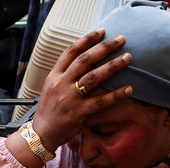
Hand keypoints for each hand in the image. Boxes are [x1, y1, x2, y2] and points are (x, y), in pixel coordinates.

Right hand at [31, 29, 132, 150]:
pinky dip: (115, 95)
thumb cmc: (49, 111)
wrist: (41, 134)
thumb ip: (64, 75)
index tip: (101, 32)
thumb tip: (84, 63)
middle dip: (104, 47)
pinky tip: (128, 89)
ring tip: (127, 58)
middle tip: (121, 40)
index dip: (87, 40)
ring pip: (93, 77)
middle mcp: (61, 84)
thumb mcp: (51, 88)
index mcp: (54, 76)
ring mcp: (69, 98)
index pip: (70, 52)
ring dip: (112, 66)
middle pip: (85, 60)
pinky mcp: (78, 113)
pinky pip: (100, 102)